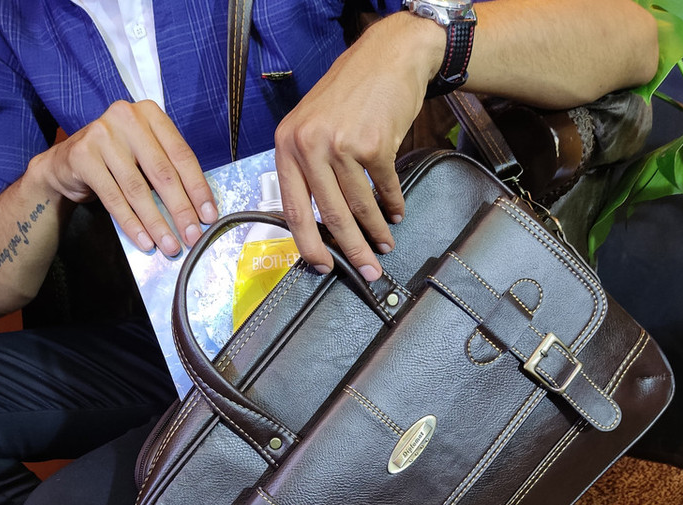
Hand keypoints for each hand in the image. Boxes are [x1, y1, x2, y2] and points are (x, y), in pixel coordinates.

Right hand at [39, 99, 216, 255]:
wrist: (68, 163)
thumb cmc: (118, 161)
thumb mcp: (146, 155)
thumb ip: (170, 171)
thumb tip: (200, 211)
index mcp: (150, 114)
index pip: (182, 155)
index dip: (198, 189)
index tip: (209, 217)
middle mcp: (126, 118)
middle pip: (163, 173)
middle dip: (181, 210)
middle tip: (193, 236)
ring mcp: (102, 134)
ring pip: (138, 189)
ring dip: (157, 223)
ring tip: (171, 245)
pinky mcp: (83, 155)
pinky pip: (114, 198)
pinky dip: (132, 224)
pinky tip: (145, 241)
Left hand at [274, 13, 444, 280]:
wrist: (387, 56)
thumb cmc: (349, 93)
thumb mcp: (312, 125)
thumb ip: (309, 168)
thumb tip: (320, 222)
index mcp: (287, 146)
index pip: (293, 209)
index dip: (308, 245)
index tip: (322, 266)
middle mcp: (309, 146)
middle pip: (330, 216)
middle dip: (350, 251)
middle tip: (365, 272)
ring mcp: (342, 144)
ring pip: (359, 206)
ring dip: (375, 232)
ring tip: (384, 246)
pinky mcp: (374, 144)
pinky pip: (385, 188)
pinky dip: (392, 205)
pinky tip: (396, 214)